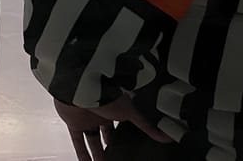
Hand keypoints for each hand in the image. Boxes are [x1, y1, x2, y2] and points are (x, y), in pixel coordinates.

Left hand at [54, 94, 172, 160]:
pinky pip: (78, 142)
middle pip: (107, 134)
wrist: (82, 88)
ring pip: (93, 141)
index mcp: (115, 109)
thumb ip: (147, 126)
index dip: (125, 137)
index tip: (131, 147)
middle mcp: (101, 114)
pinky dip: (82, 154)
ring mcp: (87, 119)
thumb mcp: (131, 112)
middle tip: (118, 158)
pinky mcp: (74, 124)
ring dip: (98, 155)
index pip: (122, 126)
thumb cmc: (107, 95)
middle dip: (111, 146)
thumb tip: (169, 137)